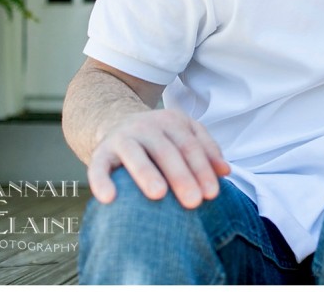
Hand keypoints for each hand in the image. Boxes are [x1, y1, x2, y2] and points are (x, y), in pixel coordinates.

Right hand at [87, 108, 230, 208]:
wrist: (117, 123)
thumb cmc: (160, 138)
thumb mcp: (185, 136)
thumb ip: (207, 151)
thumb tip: (225, 171)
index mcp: (172, 122)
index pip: (191, 146)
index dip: (202, 169)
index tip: (213, 194)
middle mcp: (147, 127)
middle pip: (167, 151)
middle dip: (182, 176)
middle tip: (194, 202)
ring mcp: (123, 138)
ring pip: (135, 155)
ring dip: (147, 174)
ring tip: (159, 194)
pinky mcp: (101, 152)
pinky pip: (98, 167)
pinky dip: (102, 181)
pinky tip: (109, 198)